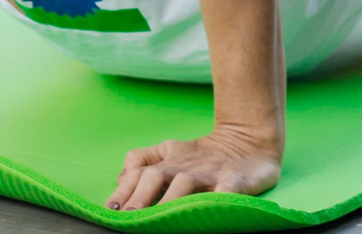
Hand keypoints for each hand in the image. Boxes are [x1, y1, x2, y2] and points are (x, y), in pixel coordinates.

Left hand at [107, 126, 283, 210]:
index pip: (138, 169)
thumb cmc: (203, 155)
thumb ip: (144, 161)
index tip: (112, 208)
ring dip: (170, 201)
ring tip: (160, 218)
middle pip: (155, 175)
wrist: (248, 141)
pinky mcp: (234, 180)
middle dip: (140, 197)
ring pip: (185, 184)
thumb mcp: (170, 152)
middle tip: (129, 216)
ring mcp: (209, 173)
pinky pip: (226, 189)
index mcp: (167, 158)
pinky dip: (218, 197)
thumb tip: (119, 180)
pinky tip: (212, 205)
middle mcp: (184, 165)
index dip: (124, 188)